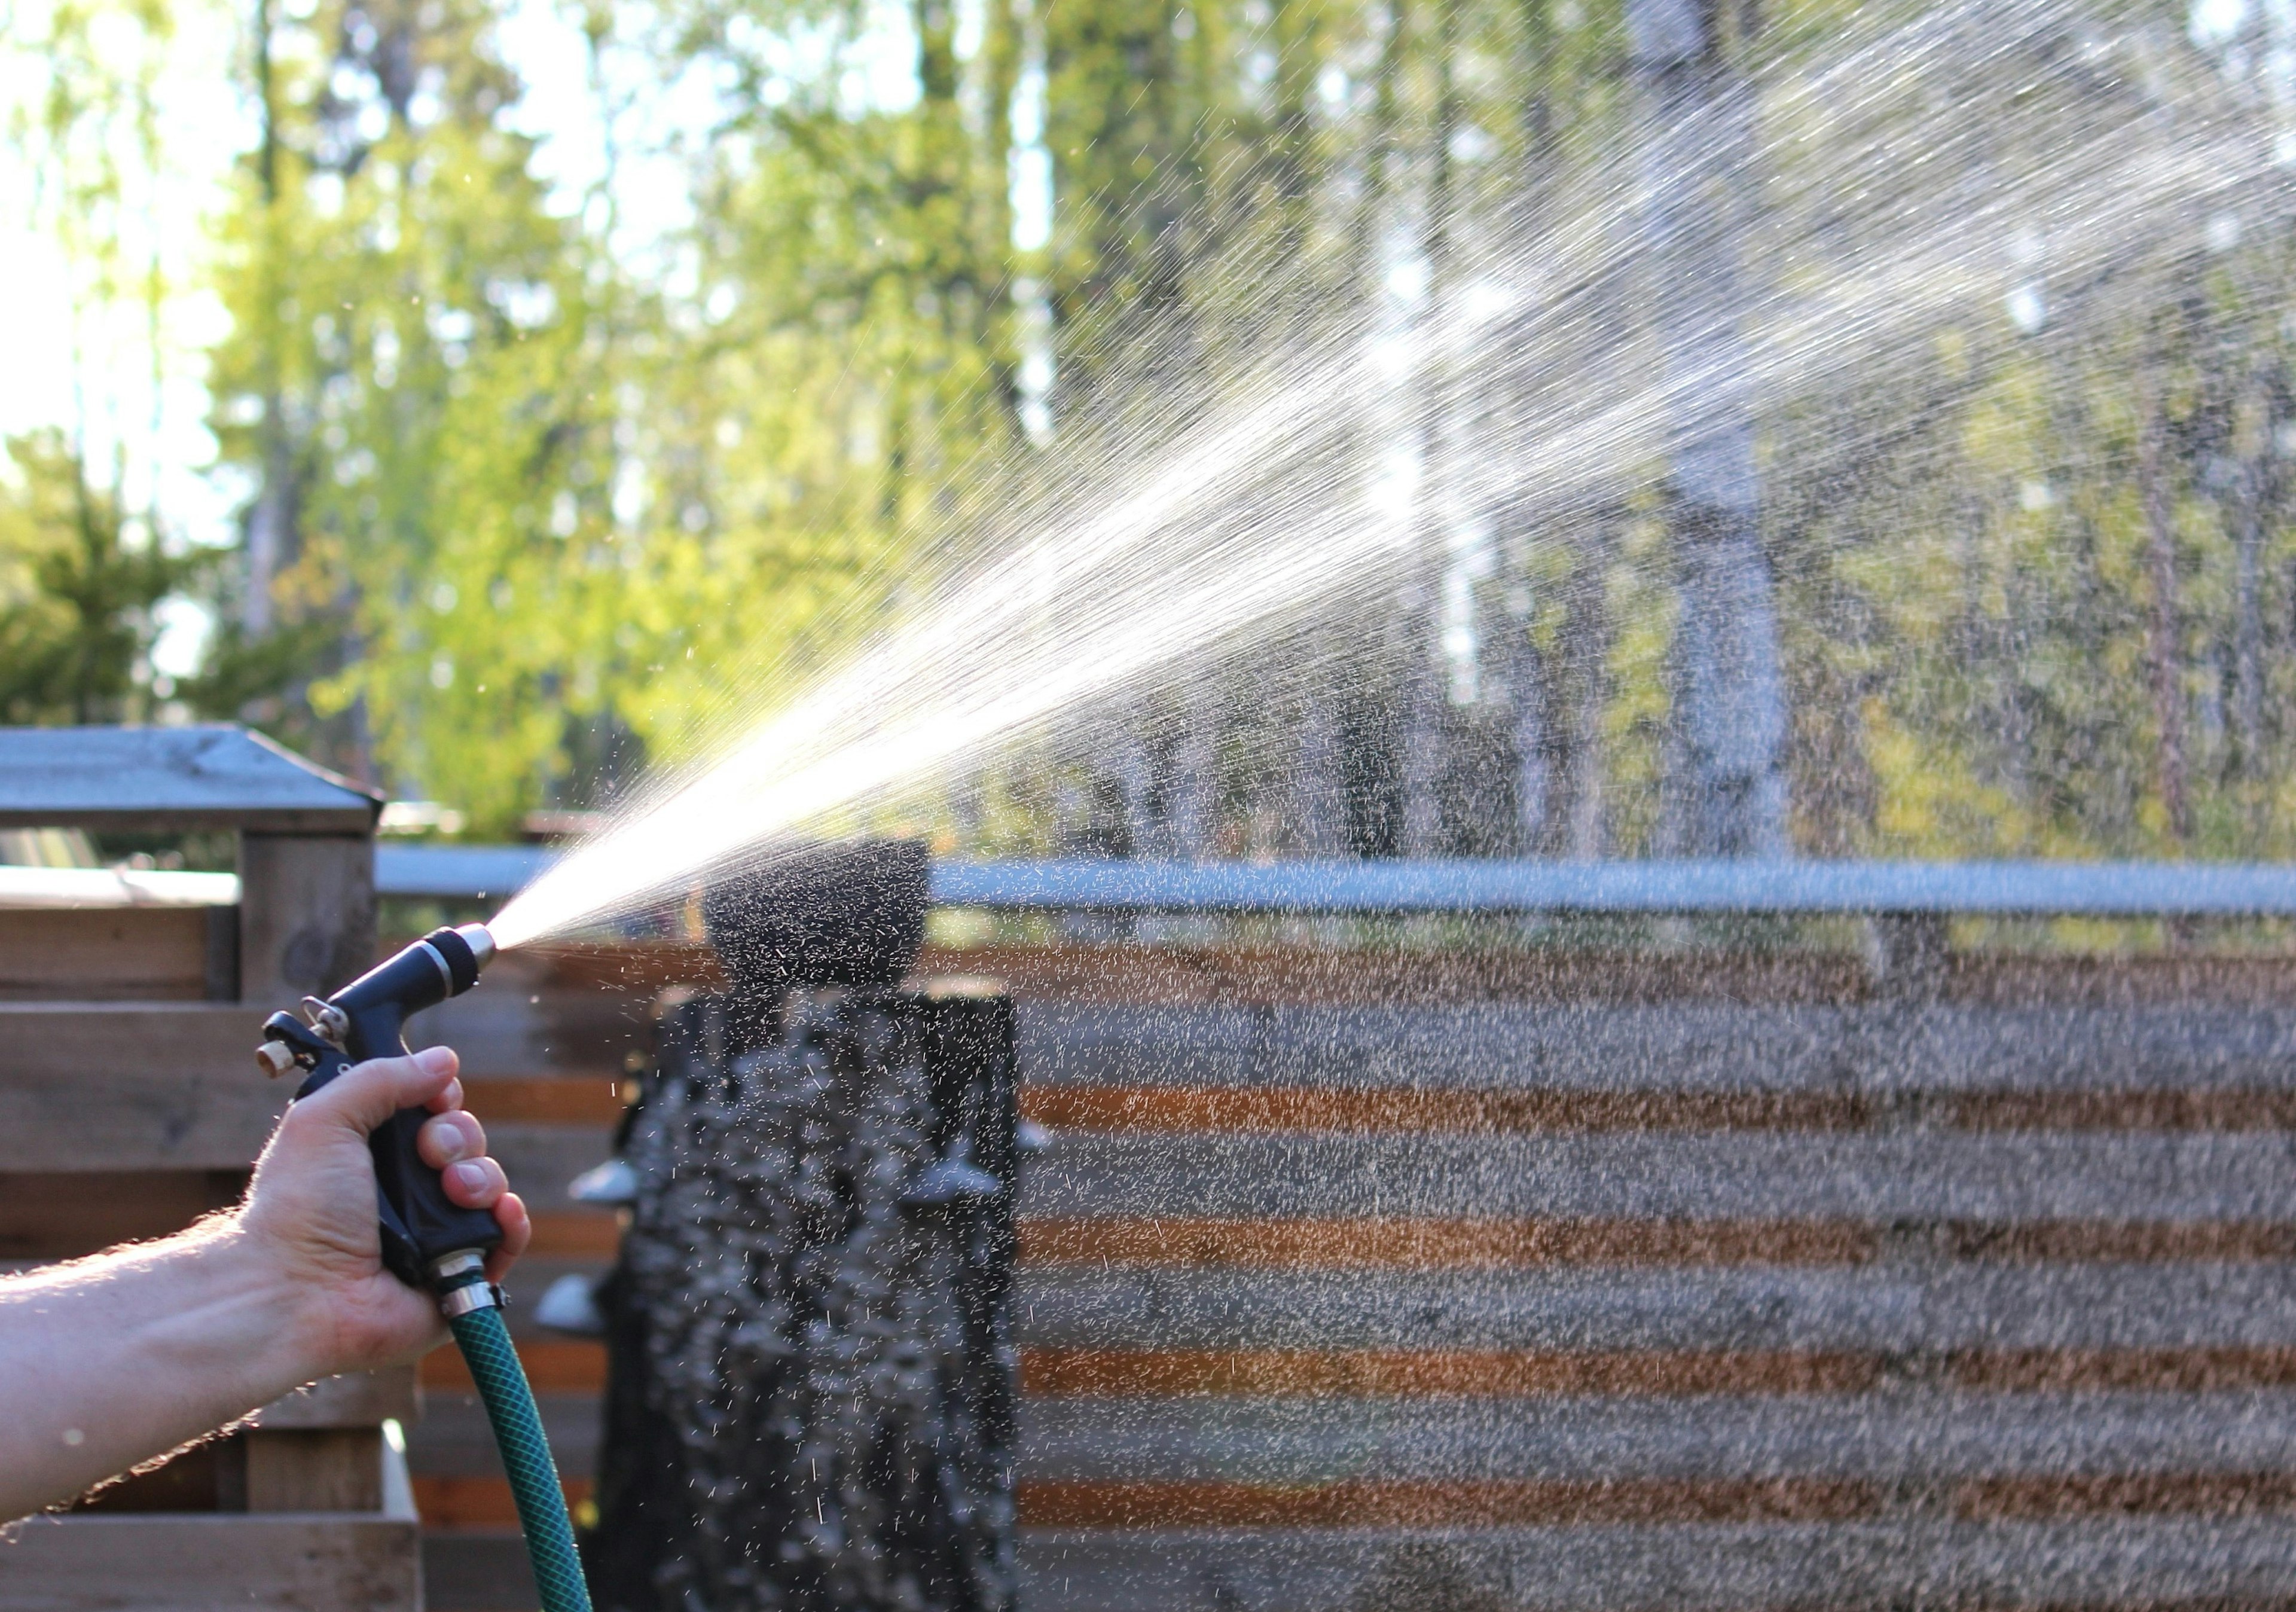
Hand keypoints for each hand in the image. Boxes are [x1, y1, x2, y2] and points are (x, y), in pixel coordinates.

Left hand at [236, 1045, 531, 1377]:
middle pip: (463, 1140)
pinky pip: (506, 1237)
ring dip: (480, 1177)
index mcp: (370, 1156)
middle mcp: (403, 1192)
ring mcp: (433, 1232)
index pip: (429, 1112)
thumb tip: (442, 1060)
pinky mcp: (459, 1272)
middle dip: (456, 1137)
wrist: (299, 1293)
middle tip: (428, 1155)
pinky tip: (498, 1213)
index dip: (438, 1099)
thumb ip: (379, 1079)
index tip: (429, 1102)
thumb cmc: (296, 1212)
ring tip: (452, 1192)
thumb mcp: (323, 1121)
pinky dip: (510, 1221)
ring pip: (488, 1183)